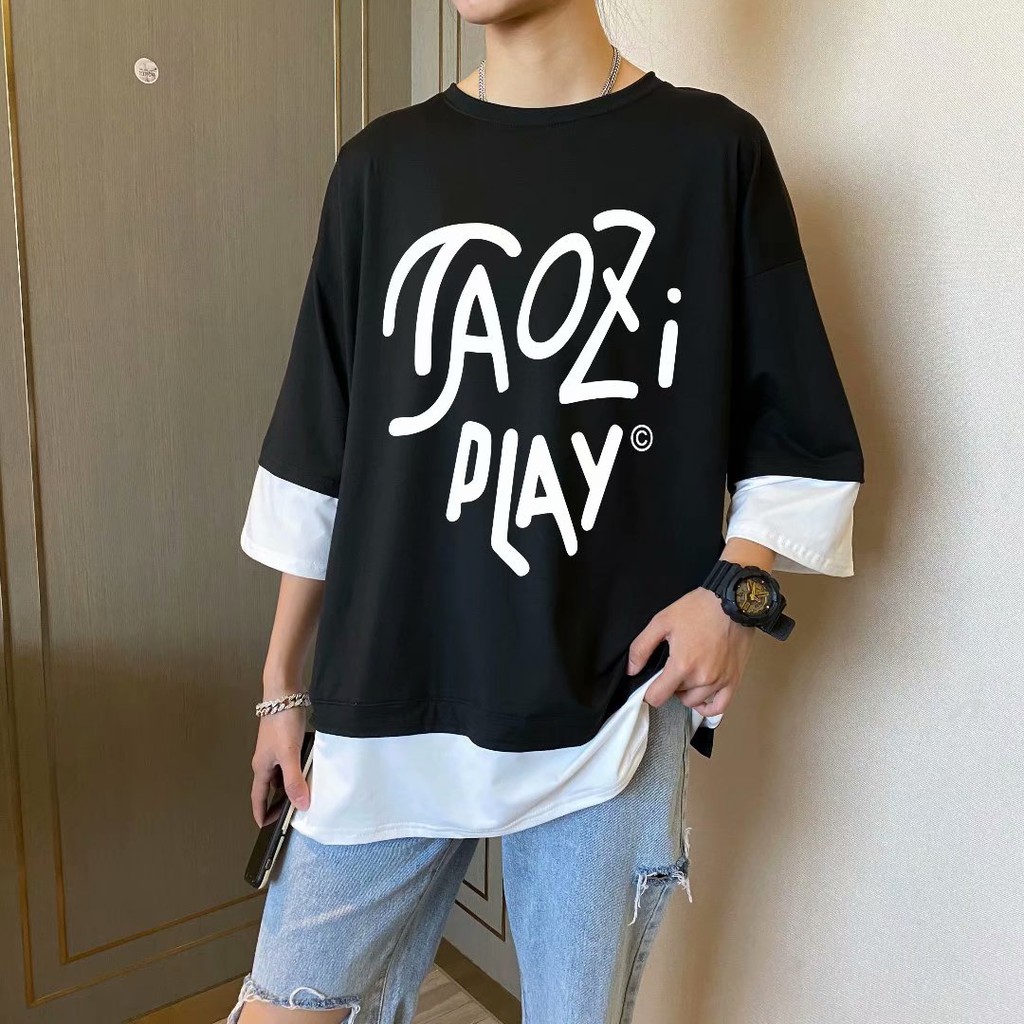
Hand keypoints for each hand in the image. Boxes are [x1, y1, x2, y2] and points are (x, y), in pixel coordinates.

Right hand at [250, 706, 309, 825]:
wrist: (284, 693)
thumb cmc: (282, 722)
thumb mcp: (289, 754)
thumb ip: (294, 780)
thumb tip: (300, 805)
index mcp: (262, 767)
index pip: (258, 796)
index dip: (261, 812)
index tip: (264, 825)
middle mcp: (265, 760)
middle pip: (268, 787)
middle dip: (275, 802)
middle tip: (287, 813)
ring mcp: (274, 749)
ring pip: (278, 774)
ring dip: (286, 786)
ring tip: (301, 794)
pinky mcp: (283, 740)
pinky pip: (287, 762)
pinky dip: (293, 770)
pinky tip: (306, 769)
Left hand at [628, 587, 755, 714]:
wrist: (733, 600)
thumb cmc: (697, 609)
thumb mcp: (661, 622)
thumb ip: (642, 648)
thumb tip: (631, 670)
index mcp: (682, 665)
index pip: (657, 697)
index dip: (648, 693)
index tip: (649, 683)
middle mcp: (702, 679)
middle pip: (676, 697)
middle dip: (669, 686)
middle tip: (670, 668)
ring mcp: (720, 681)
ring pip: (695, 701)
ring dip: (686, 693)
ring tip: (685, 675)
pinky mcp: (734, 679)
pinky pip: (720, 706)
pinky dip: (708, 707)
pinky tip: (701, 698)